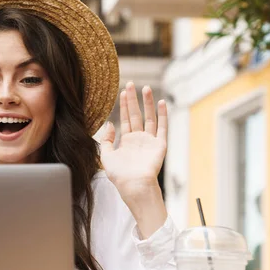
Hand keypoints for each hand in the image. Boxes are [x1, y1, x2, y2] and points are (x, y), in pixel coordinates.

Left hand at [100, 81, 166, 198]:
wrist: (133, 185)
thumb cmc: (120, 175)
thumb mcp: (106, 156)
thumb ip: (106, 140)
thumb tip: (110, 124)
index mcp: (127, 142)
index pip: (126, 119)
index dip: (125, 105)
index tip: (123, 91)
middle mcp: (139, 139)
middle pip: (136, 114)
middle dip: (133, 99)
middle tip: (131, 84)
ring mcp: (150, 141)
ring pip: (149, 117)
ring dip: (148, 103)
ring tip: (145, 88)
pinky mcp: (160, 144)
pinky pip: (162, 127)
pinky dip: (163, 114)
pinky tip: (162, 102)